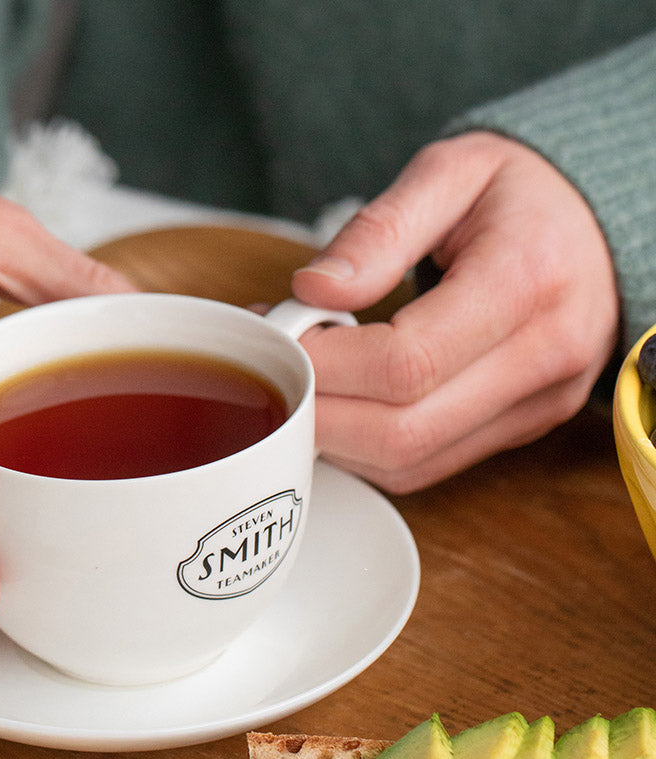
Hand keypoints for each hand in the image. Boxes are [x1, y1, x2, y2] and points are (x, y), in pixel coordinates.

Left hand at [291, 131, 619, 492]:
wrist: (595, 228)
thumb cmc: (519, 195)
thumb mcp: (448, 173)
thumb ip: (378, 230)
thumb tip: (313, 289)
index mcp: (527, 279)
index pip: (406, 361)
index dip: (327, 364)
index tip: (283, 337)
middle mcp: (544, 356)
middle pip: (402, 430)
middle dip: (319, 411)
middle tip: (281, 368)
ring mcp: (536, 404)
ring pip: (409, 462)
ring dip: (336, 437)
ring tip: (309, 380)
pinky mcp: (521, 428)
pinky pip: (425, 466)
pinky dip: (367, 448)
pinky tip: (345, 403)